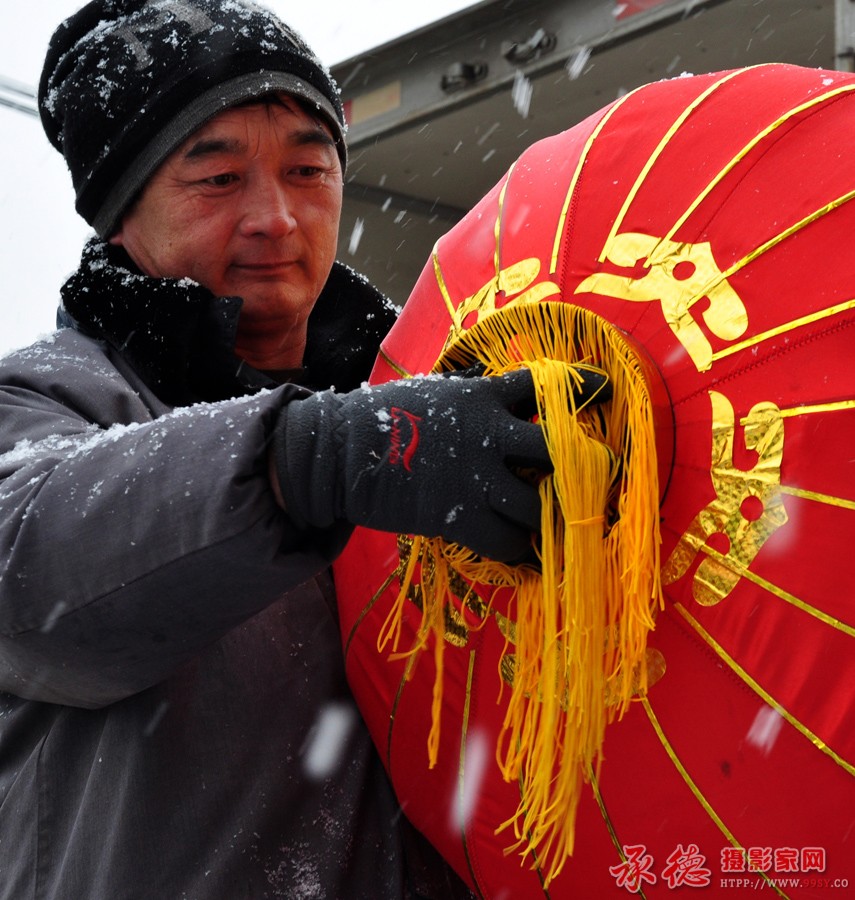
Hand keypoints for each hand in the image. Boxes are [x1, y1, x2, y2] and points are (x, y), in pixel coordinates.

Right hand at [271, 367, 607, 561]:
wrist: (342, 451)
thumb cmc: (386, 415)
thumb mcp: (436, 391)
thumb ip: (475, 395)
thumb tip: (502, 392)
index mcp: (483, 398)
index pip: (543, 385)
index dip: (582, 384)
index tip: (607, 387)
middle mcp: (488, 436)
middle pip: (557, 452)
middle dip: (589, 466)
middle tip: (605, 475)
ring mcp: (475, 479)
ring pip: (537, 507)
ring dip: (553, 519)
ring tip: (563, 528)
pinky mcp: (458, 517)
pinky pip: (506, 542)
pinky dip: (522, 553)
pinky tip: (531, 558)